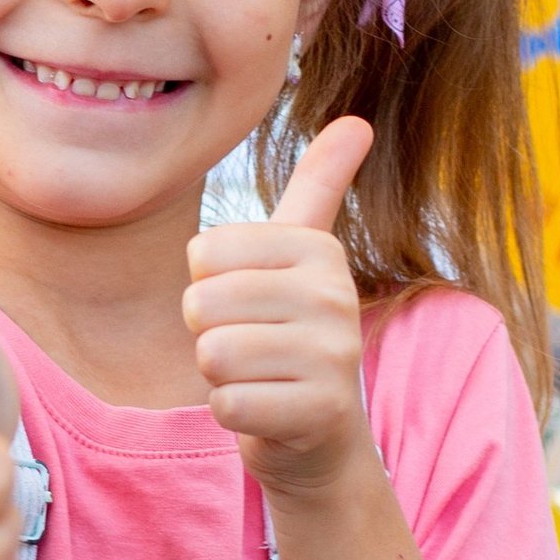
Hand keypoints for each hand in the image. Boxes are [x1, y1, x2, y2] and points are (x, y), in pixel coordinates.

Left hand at [182, 116, 373, 497]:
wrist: (319, 438)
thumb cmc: (291, 337)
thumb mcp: (302, 258)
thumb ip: (319, 188)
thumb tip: (358, 121)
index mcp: (317, 250)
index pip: (203, 254)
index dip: (208, 287)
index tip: (249, 307)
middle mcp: (334, 295)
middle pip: (202, 304)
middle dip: (209, 335)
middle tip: (252, 349)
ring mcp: (333, 356)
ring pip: (212, 354)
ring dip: (221, 376)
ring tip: (260, 378)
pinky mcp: (319, 413)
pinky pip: (226, 404)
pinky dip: (233, 414)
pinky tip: (266, 412)